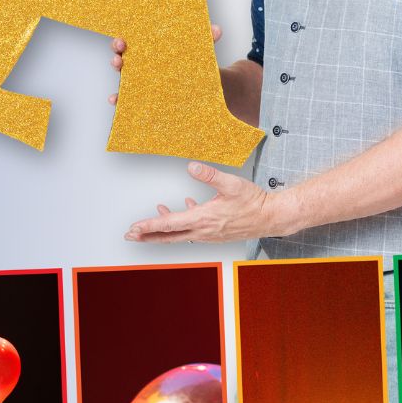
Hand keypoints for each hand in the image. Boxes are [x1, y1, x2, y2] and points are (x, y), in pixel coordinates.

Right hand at [109, 24, 220, 104]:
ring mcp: (141, 84)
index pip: (131, 45)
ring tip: (120, 77)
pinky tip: (115, 99)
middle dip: (117, 58)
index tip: (122, 41)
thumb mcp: (199, 52)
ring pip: (123, 80)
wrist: (204, 88)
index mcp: (149, 52)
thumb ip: (205, 41)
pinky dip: (118, 99)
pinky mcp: (145, 99)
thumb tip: (217, 29)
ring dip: (118, 78)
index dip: (121, 43)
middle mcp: (141, 68)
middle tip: (118, 58)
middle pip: (122, 61)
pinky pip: (128, 100)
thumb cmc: (195, 65)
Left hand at [126, 162, 270, 243]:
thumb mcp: (232, 183)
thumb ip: (210, 174)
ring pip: (179, 236)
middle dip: (147, 236)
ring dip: (162, 232)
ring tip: (148, 227)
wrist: (271, 217)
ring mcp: (209, 234)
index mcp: (204, 219)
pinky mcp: (215, 233)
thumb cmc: (254, 202)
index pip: (169, 225)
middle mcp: (203, 231)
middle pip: (169, 237)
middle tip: (130, 235)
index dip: (149, 226)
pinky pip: (192, 231)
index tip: (133, 228)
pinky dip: (182, 224)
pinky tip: (185, 208)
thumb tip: (191, 166)